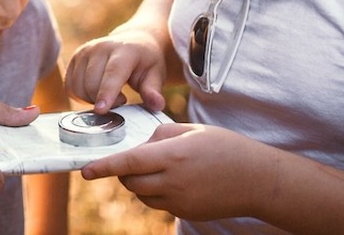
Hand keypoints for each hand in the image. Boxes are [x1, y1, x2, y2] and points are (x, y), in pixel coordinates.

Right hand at [64, 28, 167, 113]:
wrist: (133, 41)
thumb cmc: (145, 61)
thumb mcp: (156, 74)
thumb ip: (153, 90)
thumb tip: (157, 105)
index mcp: (125, 50)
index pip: (113, 73)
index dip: (106, 92)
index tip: (101, 110)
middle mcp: (101, 47)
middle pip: (92, 83)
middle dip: (103, 100)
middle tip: (122, 99)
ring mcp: (85, 50)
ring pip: (78, 86)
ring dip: (91, 99)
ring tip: (109, 94)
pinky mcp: (75, 57)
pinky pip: (70, 86)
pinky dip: (80, 95)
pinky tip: (96, 92)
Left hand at [81, 123, 280, 221]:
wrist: (257, 180)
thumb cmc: (226, 148)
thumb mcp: (192, 130)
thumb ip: (161, 134)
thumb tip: (141, 144)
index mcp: (173, 155)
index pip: (129, 163)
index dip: (104, 167)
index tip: (85, 171)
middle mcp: (173, 181)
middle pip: (130, 181)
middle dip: (124, 171)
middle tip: (138, 158)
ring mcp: (180, 201)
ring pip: (142, 194)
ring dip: (141, 182)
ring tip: (162, 168)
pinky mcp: (186, 213)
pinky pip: (159, 204)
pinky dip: (157, 192)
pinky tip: (175, 180)